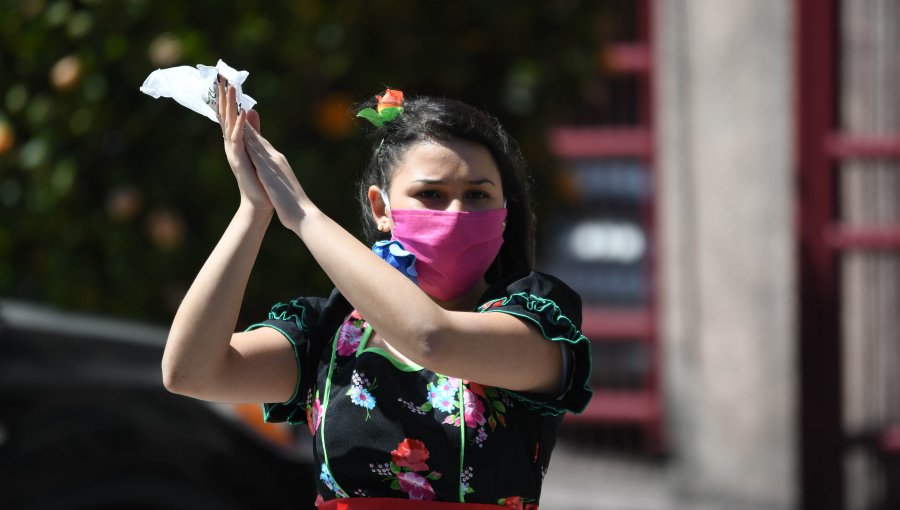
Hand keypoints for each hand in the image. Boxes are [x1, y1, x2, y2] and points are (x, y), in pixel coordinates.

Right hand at [216, 76, 271, 213]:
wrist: (260, 202)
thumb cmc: (258, 178)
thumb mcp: (256, 148)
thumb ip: (253, 130)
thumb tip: (251, 111)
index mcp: (236, 141)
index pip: (229, 114)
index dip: (226, 97)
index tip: (224, 78)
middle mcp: (231, 144)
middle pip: (225, 115)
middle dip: (223, 96)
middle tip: (220, 76)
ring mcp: (234, 152)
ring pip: (229, 123)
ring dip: (229, 105)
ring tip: (229, 87)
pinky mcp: (240, 160)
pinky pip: (238, 140)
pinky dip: (238, 126)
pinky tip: (241, 113)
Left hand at [242, 122, 311, 232]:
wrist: (302, 213)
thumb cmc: (294, 205)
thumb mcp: (284, 187)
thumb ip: (278, 179)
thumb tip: (275, 178)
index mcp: (279, 164)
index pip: (264, 146)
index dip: (254, 133)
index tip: (244, 122)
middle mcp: (277, 159)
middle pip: (259, 139)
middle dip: (248, 125)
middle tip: (237, 108)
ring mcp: (273, 163)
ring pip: (257, 141)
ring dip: (245, 127)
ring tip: (234, 113)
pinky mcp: (268, 169)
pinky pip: (255, 151)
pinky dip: (248, 140)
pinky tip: (238, 133)